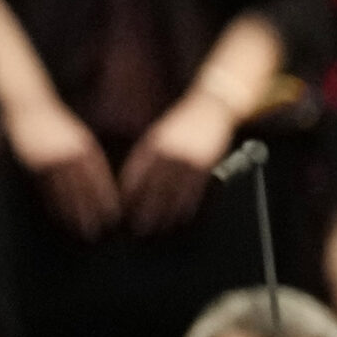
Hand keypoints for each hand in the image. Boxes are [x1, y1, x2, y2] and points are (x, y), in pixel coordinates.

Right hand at [7, 97, 120, 239]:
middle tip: (98, 230)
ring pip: (64, 191)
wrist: (31, 109)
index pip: (98, 177)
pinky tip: (60, 217)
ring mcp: (50, 159)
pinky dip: (54, 204)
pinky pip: (46, 189)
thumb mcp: (79, 138)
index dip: (105, 198)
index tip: (112, 215)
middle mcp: (68, 154)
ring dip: (72, 212)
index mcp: (84, 146)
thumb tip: (101, 183)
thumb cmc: (59, 126)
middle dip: (90, 210)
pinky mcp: (34, 164)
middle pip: (82, 187)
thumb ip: (88, 158)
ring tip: (81, 229)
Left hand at [118, 90, 234, 235]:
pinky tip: (183, 217)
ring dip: (166, 214)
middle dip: (145, 210)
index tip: (124, 212)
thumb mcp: (161, 135)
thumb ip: (148, 156)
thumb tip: (134, 182)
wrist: (212, 106)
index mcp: (152, 144)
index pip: (135, 174)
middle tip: (139, 229)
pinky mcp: (205, 164)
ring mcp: (187, 159)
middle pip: (152, 188)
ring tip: (160, 229)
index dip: (129, 196)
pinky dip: (188, 206)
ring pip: (173, 193)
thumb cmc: (185, 123)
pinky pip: (195, 190)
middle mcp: (167, 152)